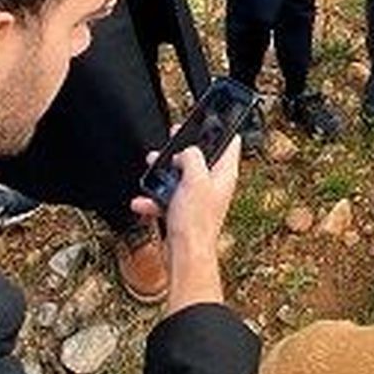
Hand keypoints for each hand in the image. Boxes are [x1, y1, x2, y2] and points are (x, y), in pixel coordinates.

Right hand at [130, 137, 241, 313]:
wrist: (185, 256)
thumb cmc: (196, 221)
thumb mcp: (195, 178)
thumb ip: (192, 157)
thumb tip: (186, 152)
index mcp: (225, 173)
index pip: (230, 142)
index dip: (220, 127)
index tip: (209, 118)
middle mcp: (215, 184)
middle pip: (201, 157)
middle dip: (184, 148)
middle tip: (173, 137)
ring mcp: (200, 198)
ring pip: (182, 176)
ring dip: (164, 172)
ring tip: (151, 166)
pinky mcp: (186, 212)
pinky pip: (169, 198)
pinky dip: (155, 198)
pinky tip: (142, 201)